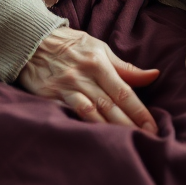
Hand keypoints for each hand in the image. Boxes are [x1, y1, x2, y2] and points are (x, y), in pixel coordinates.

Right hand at [18, 27, 159, 132]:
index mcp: (99, 62)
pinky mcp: (50, 97)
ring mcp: (66, 87)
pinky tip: (95, 139)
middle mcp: (83, 75)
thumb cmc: (71, 44)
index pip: (124, 91)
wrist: (32, 40)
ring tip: (125, 144)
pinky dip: (83, 125)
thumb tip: (153, 75)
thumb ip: (125, 67)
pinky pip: (70, 113)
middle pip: (110, 105)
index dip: (140, 111)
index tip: (153, 127)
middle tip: (147, 141)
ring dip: (109, 130)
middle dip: (130, 124)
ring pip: (92, 113)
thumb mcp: (99, 48)